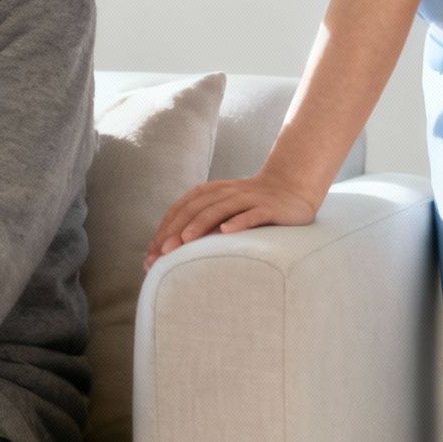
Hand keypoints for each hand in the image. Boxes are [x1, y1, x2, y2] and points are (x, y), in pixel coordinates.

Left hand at [144, 173, 320, 269]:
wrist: (290, 188)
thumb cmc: (250, 206)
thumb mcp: (223, 211)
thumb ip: (201, 224)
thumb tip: (171, 250)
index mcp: (210, 193)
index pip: (181, 209)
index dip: (164, 229)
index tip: (151, 253)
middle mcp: (226, 193)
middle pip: (195, 209)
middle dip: (176, 230)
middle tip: (161, 253)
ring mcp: (248, 199)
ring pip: (220, 209)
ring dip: (200, 223)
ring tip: (184, 241)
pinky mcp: (269, 207)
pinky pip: (252, 213)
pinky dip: (239, 221)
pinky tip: (227, 231)